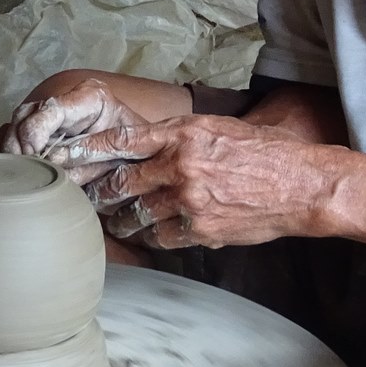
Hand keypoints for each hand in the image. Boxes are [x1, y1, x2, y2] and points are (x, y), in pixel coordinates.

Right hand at [0, 78, 147, 177]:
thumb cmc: (136, 153)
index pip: (53, 107)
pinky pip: (13, 136)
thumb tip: (52, 161)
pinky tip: (15, 170)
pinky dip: (10, 152)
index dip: (37, 129)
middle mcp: (67, 101)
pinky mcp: (41, 132)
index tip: (34, 153)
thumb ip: (87, 157)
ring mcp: (51, 115)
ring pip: (15, 123)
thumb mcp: (120, 154)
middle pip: (27, 114)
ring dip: (11, 149)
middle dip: (18, 142)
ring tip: (17, 171)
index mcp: (91, 97)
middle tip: (20, 167)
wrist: (145, 156)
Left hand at [43, 117, 339, 248]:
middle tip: (85, 197)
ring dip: (122, 218)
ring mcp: (189, 200)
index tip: (64, 156)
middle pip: (120, 181)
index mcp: (183, 134)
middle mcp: (181, 165)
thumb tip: (143, 145)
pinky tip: (148, 234)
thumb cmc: (264, 154)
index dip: (87, 150)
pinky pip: (160, 237)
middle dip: (98, 192)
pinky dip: (151, 236)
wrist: (301, 185)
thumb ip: (179, 136)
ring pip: (136, 212)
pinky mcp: (201, 229)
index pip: (122, 139)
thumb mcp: (219, 129)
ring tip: (115, 219)